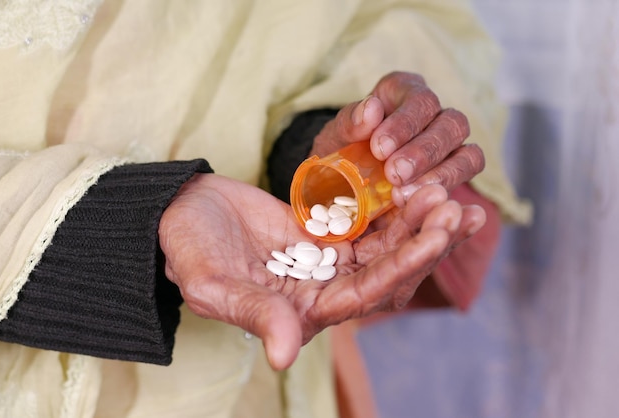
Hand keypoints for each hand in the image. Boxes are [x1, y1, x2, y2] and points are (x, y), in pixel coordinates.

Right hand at [158, 174, 484, 369]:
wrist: (182, 213)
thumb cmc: (189, 251)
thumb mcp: (215, 284)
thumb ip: (255, 315)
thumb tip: (285, 356)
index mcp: (304, 312)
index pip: (367, 294)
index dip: (404, 266)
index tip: (438, 234)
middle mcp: (325, 290)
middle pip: (388, 271)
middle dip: (425, 242)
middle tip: (457, 209)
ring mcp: (328, 259)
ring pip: (385, 245)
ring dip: (418, 223)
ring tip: (448, 193)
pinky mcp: (326, 230)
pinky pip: (368, 220)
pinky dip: (393, 207)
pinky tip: (418, 185)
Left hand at [311, 71, 484, 205]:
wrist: (343, 182)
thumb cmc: (343, 150)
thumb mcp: (338, 135)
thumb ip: (350, 122)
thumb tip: (370, 109)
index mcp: (404, 92)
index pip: (419, 100)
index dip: (405, 124)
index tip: (379, 148)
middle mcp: (435, 114)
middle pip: (451, 123)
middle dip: (423, 152)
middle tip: (395, 173)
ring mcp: (450, 144)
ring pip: (468, 152)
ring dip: (440, 174)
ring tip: (404, 194)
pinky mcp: (456, 172)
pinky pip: (467, 175)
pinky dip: (446, 187)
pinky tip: (418, 202)